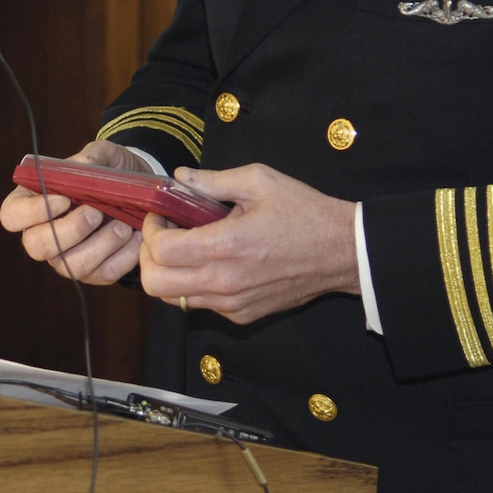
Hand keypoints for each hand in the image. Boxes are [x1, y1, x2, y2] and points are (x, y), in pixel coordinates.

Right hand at [0, 140, 143, 284]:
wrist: (138, 192)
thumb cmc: (109, 172)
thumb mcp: (103, 155)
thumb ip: (92, 157)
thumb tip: (83, 165)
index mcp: (31, 203)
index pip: (11, 215)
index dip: (32, 211)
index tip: (63, 198)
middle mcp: (42, 235)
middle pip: (37, 246)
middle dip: (69, 230)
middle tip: (95, 212)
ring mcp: (66, 257)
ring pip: (71, 266)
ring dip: (100, 245)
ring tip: (123, 226)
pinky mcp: (93, 273)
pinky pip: (103, 274)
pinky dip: (123, 257)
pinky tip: (136, 238)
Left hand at [138, 163, 359, 323]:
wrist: (343, 252)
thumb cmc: (304, 212)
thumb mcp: (259, 181)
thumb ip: (213, 179)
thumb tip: (180, 177)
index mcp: (225, 246)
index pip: (160, 252)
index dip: (150, 230)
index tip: (160, 214)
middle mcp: (224, 283)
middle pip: (156, 285)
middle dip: (148, 257)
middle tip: (164, 234)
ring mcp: (233, 304)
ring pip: (174, 299)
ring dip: (169, 273)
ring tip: (186, 247)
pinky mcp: (243, 315)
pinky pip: (201, 305)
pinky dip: (192, 286)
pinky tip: (210, 261)